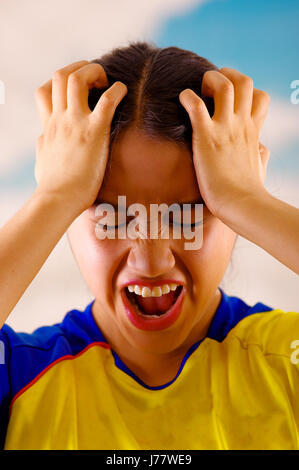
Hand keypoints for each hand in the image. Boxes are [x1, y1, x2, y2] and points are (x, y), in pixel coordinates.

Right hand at [34, 60, 127, 213]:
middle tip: (96, 79)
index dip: (60, 82)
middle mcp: (60, 119)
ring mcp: (75, 123)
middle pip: (61, 75)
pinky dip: (118, 89)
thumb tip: (42, 139)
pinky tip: (123, 92)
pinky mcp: (94, 131)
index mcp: (49, 126)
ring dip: (95, 72)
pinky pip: (107, 99)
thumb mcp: (41, 160)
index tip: (75, 89)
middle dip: (79, 68)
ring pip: (78, 78)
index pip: (45, 91)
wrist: (58, 199)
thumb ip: (43, 145)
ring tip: (107, 82)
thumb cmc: (52, 186)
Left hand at [179, 68, 270, 218]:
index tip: (230, 99)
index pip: (261, 97)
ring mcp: (225, 129)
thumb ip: (260, 154)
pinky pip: (196, 105)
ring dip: (209, 81)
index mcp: (252, 131)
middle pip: (245, 81)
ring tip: (199, 91)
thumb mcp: (260, 166)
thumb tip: (262, 149)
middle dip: (228, 76)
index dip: (246, 91)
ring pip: (224, 85)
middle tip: (211, 88)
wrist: (241, 205)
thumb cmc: (249, 190)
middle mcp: (241, 124)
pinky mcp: (207, 137)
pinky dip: (187, 96)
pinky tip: (182, 100)